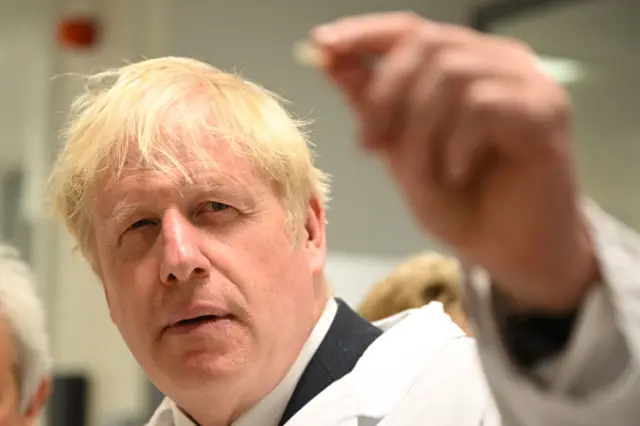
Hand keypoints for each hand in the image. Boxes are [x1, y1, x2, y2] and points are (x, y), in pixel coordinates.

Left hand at [310, 12, 597, 311]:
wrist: (508, 253)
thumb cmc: (460, 202)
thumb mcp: (400, 150)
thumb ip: (372, 103)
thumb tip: (330, 57)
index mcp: (465, 63)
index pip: (410, 30)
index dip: (363, 34)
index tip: (321, 46)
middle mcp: (500, 61)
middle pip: (428, 45)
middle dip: (386, 97)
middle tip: (369, 145)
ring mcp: (529, 82)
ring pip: (452, 76)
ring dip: (421, 133)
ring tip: (425, 174)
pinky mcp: (547, 111)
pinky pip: (483, 107)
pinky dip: (456, 146)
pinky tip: (458, 175)